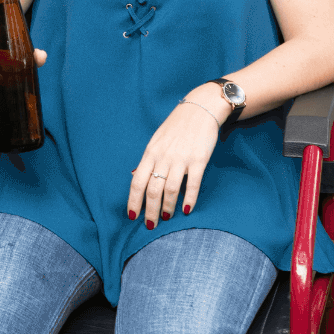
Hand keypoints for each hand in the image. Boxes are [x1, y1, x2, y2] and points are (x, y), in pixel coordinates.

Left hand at [127, 91, 224, 225]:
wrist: (200, 109)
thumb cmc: (176, 127)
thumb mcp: (156, 140)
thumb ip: (148, 160)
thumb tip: (135, 177)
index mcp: (150, 153)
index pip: (137, 181)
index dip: (133, 201)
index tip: (132, 216)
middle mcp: (163, 157)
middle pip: (152, 190)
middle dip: (150, 210)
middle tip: (151, 225)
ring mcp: (181, 159)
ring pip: (170, 190)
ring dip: (168, 208)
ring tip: (167, 218)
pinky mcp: (198, 160)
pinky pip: (192, 184)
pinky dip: (189, 199)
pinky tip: (186, 209)